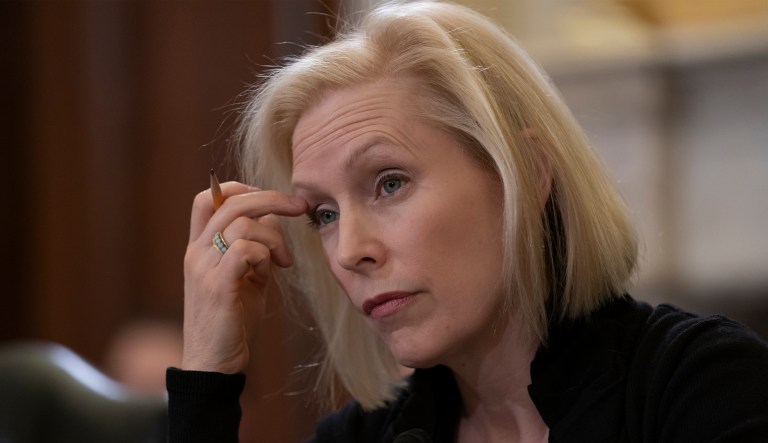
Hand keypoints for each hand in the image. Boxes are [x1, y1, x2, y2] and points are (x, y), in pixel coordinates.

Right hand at [181, 182, 306, 372]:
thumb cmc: (233, 320)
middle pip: (230, 201)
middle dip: (272, 198)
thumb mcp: (248, 276)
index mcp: (200, 247)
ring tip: (284, 261)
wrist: (214, 363)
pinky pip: (244, 250)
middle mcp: (196, 252)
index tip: (272, 201)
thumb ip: (258, 247)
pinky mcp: (217, 286)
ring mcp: (203, 268)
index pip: (208, 198)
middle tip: (299, 207)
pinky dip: (265, 254)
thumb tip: (277, 217)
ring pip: (241, 223)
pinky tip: (270, 273)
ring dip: (274, 237)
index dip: (240, 188)